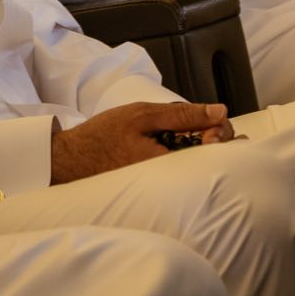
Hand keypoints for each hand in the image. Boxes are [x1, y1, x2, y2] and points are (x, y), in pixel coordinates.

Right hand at [50, 101, 231, 182]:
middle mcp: (173, 180)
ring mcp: (166, 184)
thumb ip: (183, 114)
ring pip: (198, 164)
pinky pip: (183, 168)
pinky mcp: (157, 183)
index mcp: (174, 164)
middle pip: (213, 160)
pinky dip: (188, 153)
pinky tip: (184, 143)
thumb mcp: (143, 115)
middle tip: (206, 122)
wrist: (71, 160)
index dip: (222, 131)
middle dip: (217, 138)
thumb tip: (219, 111)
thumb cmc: (104, 137)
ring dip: (203, 145)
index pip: (217, 152)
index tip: (213, 119)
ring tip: (197, 130)